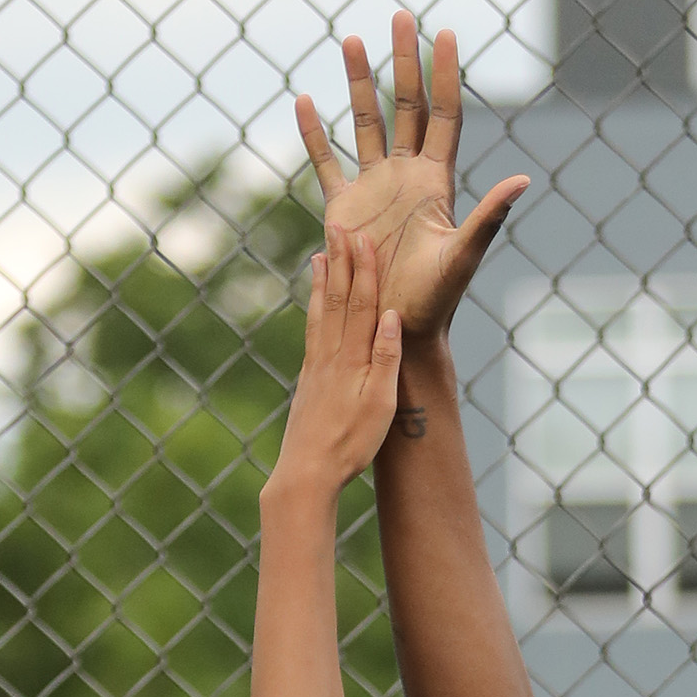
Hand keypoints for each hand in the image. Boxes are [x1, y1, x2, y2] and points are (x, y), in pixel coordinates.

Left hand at [268, 226, 404, 503]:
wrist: (306, 472)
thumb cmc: (350, 444)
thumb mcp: (379, 406)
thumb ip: (385, 359)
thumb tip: (390, 315)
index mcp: (352, 359)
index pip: (360, 303)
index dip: (363, 268)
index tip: (364, 236)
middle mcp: (330, 354)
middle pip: (337, 297)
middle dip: (341, 260)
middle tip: (339, 224)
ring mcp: (316, 364)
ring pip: (321, 310)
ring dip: (323, 277)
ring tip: (322, 250)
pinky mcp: (308, 377)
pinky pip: (312, 329)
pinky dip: (314, 305)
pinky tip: (314, 297)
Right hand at [295, 16, 527, 342]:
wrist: (398, 328)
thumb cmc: (437, 300)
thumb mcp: (464, 255)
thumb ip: (489, 217)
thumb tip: (523, 181)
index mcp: (437, 182)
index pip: (444, 115)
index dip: (445, 75)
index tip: (445, 33)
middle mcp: (406, 176)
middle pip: (405, 106)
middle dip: (402, 61)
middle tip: (401, 15)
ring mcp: (373, 188)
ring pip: (364, 123)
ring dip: (357, 82)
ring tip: (350, 38)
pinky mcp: (344, 208)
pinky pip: (326, 162)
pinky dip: (313, 134)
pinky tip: (303, 101)